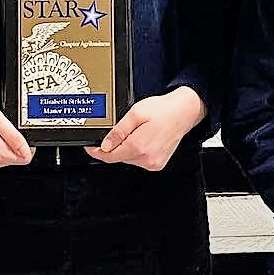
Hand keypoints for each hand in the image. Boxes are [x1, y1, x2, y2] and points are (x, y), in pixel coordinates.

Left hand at [84, 86, 205, 170]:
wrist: (183, 112)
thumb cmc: (163, 110)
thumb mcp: (135, 114)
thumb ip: (118, 131)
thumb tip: (105, 145)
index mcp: (139, 146)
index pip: (109, 156)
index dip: (96, 152)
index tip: (90, 147)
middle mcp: (147, 159)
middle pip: (118, 157)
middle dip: (113, 146)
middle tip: (119, 130)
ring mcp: (153, 163)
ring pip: (128, 158)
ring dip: (125, 148)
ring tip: (137, 130)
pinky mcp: (157, 164)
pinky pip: (139, 159)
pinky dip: (136, 150)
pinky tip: (143, 138)